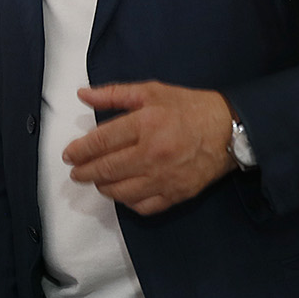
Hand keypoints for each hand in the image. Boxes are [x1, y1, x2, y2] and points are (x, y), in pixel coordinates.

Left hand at [64, 82, 234, 214]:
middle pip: (106, 170)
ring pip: (120, 192)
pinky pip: (143, 206)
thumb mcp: (152, 91)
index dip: (79, 151)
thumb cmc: (189, 107)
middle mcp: (152, 154)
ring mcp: (164, 177)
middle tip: (76, 172)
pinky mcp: (176, 194)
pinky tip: (122, 192)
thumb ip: (115, 94)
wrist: (229, 129)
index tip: (69, 155)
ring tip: (97, 181)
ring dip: (103, 188)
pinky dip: (127, 201)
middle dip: (84, 172)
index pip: (101, 142)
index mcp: (145, 124)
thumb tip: (83, 95)